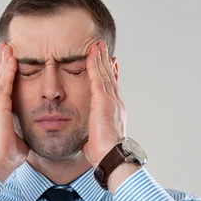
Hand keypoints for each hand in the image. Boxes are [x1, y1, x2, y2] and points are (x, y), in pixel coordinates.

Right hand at [0, 43, 29, 182]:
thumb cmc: (5, 157)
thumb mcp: (20, 142)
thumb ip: (24, 135)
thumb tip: (32, 136)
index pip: (3, 90)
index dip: (6, 75)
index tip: (10, 63)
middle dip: (2, 63)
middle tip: (5, 47)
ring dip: (4, 62)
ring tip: (7, 47)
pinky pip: (3, 85)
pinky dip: (7, 71)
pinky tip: (11, 59)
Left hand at [81, 40, 126, 167]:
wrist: (111, 156)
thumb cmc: (103, 154)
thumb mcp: (95, 142)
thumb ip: (91, 137)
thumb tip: (85, 142)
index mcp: (115, 113)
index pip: (112, 90)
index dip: (111, 77)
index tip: (111, 66)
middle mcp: (116, 103)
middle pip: (110, 77)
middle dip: (106, 62)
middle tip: (103, 49)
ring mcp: (111, 101)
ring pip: (105, 74)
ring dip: (100, 58)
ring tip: (97, 45)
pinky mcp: (103, 101)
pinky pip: (97, 77)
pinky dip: (94, 64)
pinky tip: (91, 53)